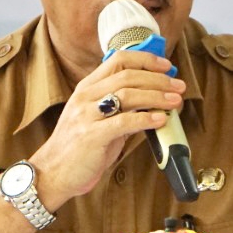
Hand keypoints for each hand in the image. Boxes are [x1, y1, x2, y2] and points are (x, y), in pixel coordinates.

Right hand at [31, 51, 184, 207]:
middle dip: (158, 79)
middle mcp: (85, 97)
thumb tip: (153, 101)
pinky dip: (146, 119)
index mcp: (87, 87)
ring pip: (127, 94)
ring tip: (175, 101)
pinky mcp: (91, 136)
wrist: (53, 172)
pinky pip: (123, 122)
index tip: (166, 66)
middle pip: (127, 75)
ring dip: (157, 96)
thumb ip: (121, 108)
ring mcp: (86, 115)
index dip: (146, 60)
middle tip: (178, 86)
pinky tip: (161, 120)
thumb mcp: (98, 119)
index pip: (118, 60)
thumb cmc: (79, 146)